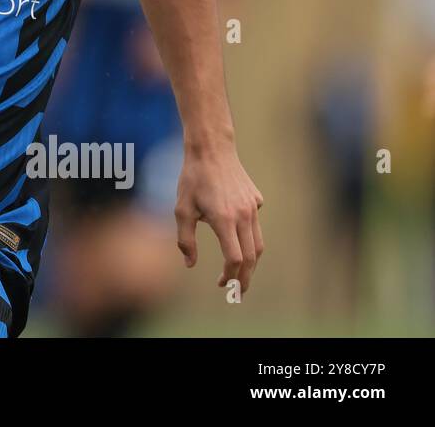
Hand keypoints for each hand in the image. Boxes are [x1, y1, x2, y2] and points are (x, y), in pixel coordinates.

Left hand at [174, 138, 264, 293]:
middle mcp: (243, 216)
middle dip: (245, 278)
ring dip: (251, 263)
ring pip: (259, 244)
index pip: (234, 258)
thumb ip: (185, 239)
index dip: (230, 275)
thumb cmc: (192, 179)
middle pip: (251, 257)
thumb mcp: (181, 209)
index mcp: (224, 219)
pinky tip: (238, 239)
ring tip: (241, 274)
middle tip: (237, 291)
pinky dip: (250, 239)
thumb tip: (190, 264)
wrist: (211, 148)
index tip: (221, 284)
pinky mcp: (257, 200)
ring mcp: (253, 208)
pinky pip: (256, 225)